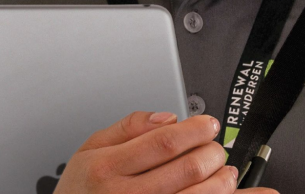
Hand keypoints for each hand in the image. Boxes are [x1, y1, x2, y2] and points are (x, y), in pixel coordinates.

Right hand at [49, 111, 277, 193]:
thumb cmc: (80, 192)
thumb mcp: (89, 150)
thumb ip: (127, 128)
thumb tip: (166, 118)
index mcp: (109, 168)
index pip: (165, 142)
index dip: (195, 130)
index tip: (208, 124)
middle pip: (189, 169)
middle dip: (212, 152)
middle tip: (215, 147)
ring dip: (223, 180)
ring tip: (223, 171)